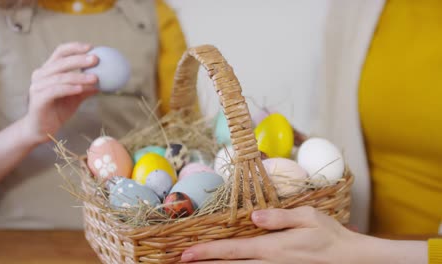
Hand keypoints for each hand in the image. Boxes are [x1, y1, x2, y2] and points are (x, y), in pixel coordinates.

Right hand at [22, 42, 98, 143]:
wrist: (42, 129)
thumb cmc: (58, 110)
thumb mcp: (76, 97)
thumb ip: (87, 87)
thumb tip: (106, 80)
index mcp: (48, 70)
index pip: (60, 52)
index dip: (75, 47)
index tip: (91, 47)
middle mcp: (41, 75)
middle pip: (61, 62)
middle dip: (79, 59)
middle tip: (96, 59)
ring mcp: (37, 87)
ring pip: (60, 77)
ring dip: (79, 76)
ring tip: (95, 78)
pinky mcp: (38, 99)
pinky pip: (55, 91)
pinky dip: (69, 88)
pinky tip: (81, 89)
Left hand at [181, 207, 427, 263]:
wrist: (348, 258)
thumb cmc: (329, 234)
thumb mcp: (308, 217)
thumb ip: (279, 217)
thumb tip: (254, 217)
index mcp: (273, 248)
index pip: (233, 250)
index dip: (208, 253)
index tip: (187, 254)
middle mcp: (270, 262)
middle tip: (182, 262)